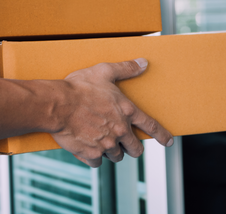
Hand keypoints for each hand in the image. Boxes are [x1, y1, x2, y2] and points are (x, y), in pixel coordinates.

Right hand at [51, 58, 173, 167]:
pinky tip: (88, 147)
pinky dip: (94, 157)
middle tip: (125, 144)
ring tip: (102, 141)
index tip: (168, 141)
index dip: (162, 135)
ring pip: (116, 156)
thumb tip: (143, 63)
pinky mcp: (91, 153)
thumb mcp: (104, 71)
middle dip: (132, 148)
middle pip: (135, 149)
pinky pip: (97, 162)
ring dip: (112, 151)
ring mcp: (106, 144)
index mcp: (126, 111)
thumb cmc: (79, 87)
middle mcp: (120, 130)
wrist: (57, 104)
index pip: (151, 125)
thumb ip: (126, 68)